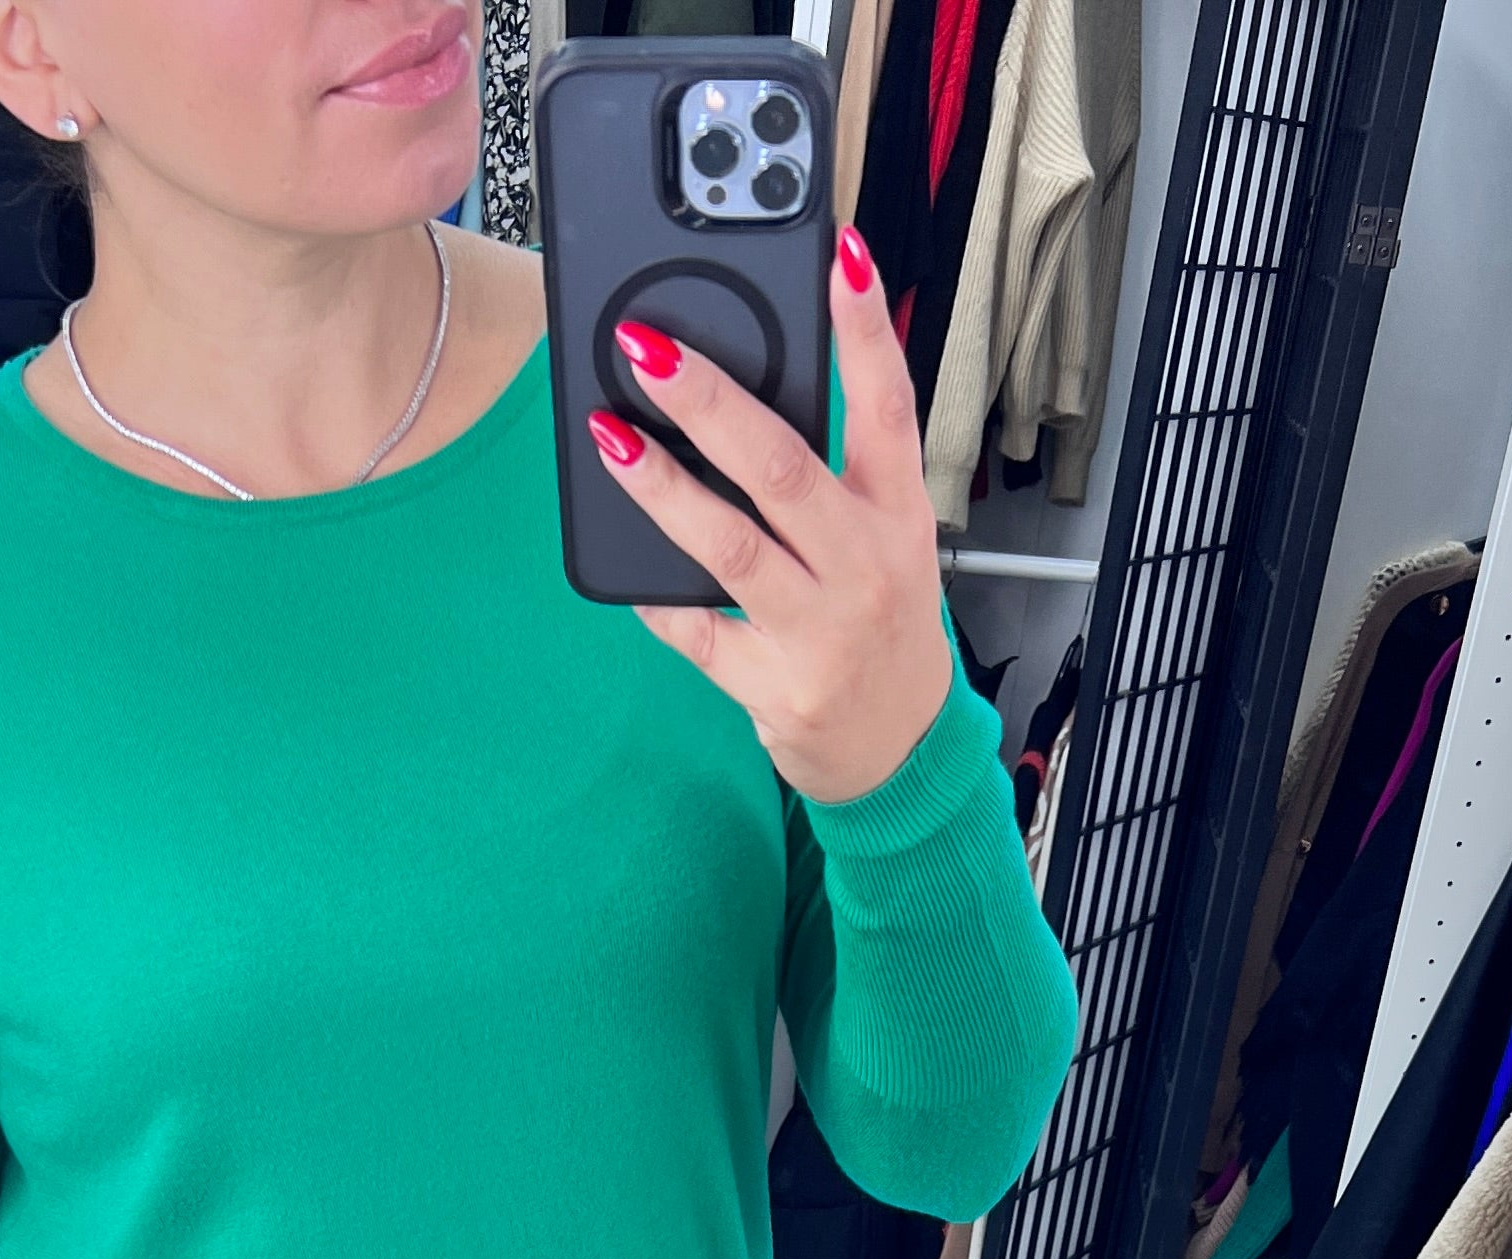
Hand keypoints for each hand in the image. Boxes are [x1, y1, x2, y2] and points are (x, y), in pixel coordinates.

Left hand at [587, 225, 952, 809]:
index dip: (865, 327)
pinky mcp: (776, 686)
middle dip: (710, 402)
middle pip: (783, 467)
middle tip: (649, 349)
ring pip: (730, 546)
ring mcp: (820, 631)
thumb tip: (746, 395)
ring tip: (611, 436)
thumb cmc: (880, 627)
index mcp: (899, 513)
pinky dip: (655, 595)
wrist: (899, 752)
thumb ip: (837, 474)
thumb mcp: (887, 540)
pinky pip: (697, 630)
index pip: (888, 404)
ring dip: (662, 488)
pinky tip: (619, 565)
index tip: (842, 254)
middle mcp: (865, 566)